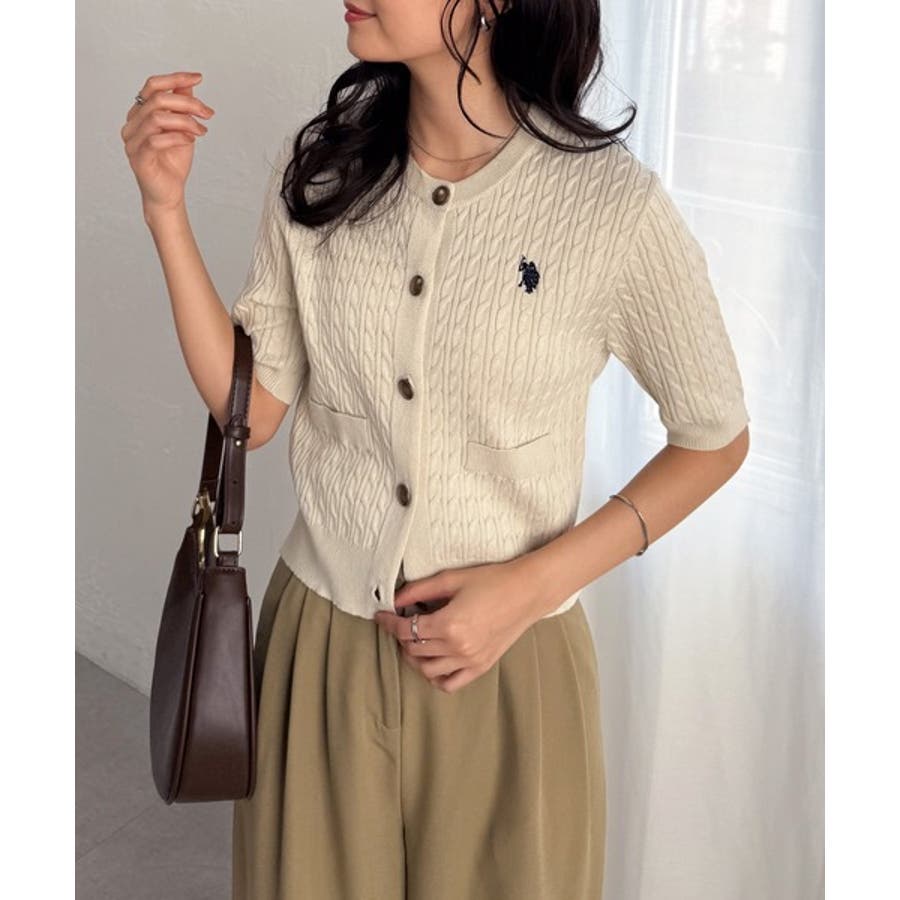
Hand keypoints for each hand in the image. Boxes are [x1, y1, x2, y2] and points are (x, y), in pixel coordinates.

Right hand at [119, 70, 215, 215]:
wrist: (169, 193)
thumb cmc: (173, 162)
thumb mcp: (183, 129)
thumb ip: (182, 107)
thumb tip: (189, 83)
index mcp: (140, 113)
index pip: (153, 86)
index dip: (175, 79)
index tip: (198, 78)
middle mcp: (132, 124)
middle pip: (157, 100)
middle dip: (187, 103)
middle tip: (208, 114)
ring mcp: (132, 141)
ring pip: (157, 117)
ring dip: (185, 121)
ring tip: (201, 131)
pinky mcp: (138, 157)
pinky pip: (156, 140)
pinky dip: (177, 137)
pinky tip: (191, 140)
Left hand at [372, 556, 552, 693]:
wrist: (527, 591)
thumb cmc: (493, 580)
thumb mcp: (452, 579)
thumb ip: (419, 590)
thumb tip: (395, 598)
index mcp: (448, 624)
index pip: (405, 630)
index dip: (389, 623)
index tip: (381, 616)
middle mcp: (457, 647)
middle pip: (413, 649)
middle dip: (401, 636)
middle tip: (401, 622)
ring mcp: (470, 660)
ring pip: (426, 669)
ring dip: (414, 656)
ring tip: (416, 640)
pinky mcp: (481, 666)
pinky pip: (449, 683)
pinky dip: (435, 676)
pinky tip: (433, 661)